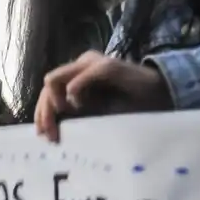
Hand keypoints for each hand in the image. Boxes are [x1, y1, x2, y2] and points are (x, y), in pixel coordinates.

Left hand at [35, 50, 171, 141]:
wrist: (158, 97)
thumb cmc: (125, 107)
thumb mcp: (91, 114)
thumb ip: (70, 116)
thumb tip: (45, 130)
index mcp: (74, 76)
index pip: (46, 92)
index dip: (41, 114)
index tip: (43, 135)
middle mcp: (79, 66)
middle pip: (46, 87)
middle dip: (44, 112)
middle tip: (51, 135)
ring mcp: (90, 63)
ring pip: (53, 80)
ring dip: (55, 102)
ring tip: (69, 115)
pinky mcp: (106, 66)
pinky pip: (79, 78)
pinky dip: (75, 93)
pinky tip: (81, 106)